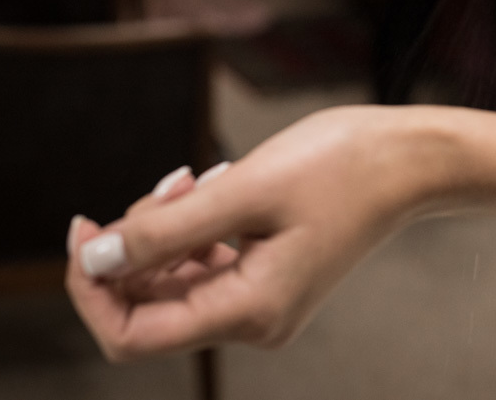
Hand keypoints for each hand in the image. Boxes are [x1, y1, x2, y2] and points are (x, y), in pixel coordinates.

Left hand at [65, 106, 429, 359]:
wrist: (409, 160)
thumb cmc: (342, 167)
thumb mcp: (243, 190)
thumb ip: (163, 229)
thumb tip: (96, 258)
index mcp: (249, 310)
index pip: (132, 334)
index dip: (94, 288)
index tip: (86, 230)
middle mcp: (254, 320)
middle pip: (150, 306)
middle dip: (136, 246)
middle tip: (167, 183)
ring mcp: (263, 301)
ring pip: (174, 281)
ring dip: (164, 230)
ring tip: (193, 178)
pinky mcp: (270, 276)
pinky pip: (204, 266)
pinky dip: (192, 229)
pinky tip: (209, 187)